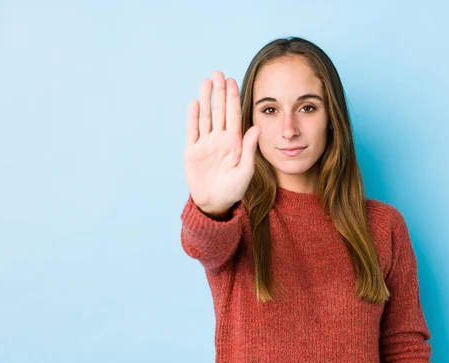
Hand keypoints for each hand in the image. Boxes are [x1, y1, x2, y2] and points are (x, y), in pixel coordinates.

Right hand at [184, 71, 260, 212]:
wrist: (214, 203)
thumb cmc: (234, 190)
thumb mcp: (245, 170)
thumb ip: (249, 148)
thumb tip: (256, 127)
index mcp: (234, 142)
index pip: (233, 115)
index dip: (232, 98)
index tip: (233, 80)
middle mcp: (220, 139)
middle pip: (219, 111)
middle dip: (219, 92)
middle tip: (218, 73)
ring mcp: (205, 143)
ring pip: (205, 116)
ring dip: (206, 99)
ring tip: (206, 81)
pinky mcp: (192, 150)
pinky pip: (192, 130)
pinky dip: (193, 116)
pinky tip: (195, 102)